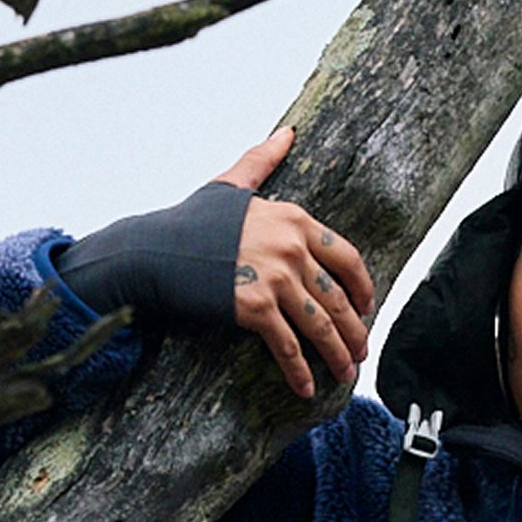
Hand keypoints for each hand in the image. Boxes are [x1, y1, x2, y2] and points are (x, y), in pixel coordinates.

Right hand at [214, 124, 374, 400]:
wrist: (154, 251)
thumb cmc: (190, 220)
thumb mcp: (231, 185)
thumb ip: (262, 161)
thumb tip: (287, 132)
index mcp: (294, 219)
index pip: (347, 257)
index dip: (363, 287)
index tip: (368, 308)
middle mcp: (291, 248)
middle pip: (338, 298)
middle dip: (354, 330)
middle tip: (361, 350)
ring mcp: (274, 278)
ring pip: (320, 326)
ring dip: (338, 355)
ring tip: (347, 374)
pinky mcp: (255, 308)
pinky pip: (288, 346)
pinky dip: (300, 372)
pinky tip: (307, 389)